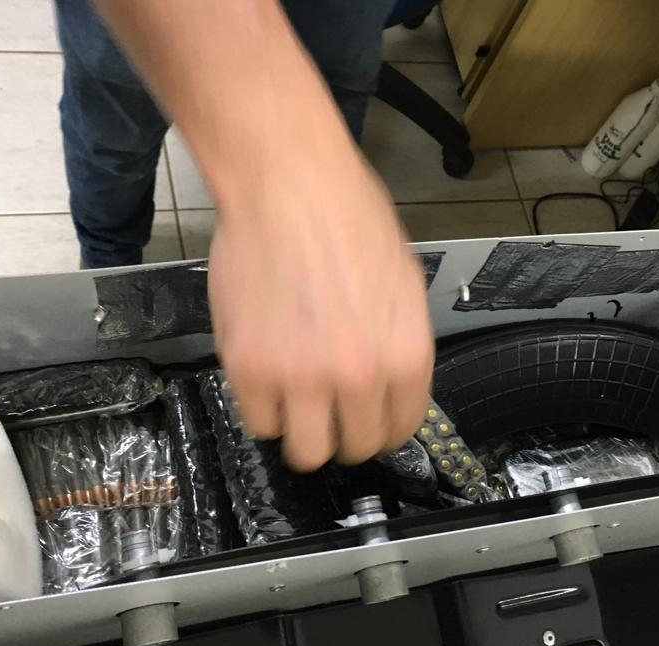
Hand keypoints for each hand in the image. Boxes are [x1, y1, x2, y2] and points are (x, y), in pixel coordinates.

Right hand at [207, 143, 434, 471]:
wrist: (288, 184)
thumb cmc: (347, 217)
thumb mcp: (403, 283)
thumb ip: (399, 344)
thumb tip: (391, 383)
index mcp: (407, 356)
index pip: (401, 429)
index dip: (381, 428)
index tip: (366, 422)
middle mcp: (360, 376)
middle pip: (354, 447)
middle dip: (343, 434)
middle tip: (328, 414)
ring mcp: (302, 377)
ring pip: (305, 450)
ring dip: (302, 432)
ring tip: (295, 404)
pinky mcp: (251, 369)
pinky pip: (259, 422)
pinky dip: (262, 408)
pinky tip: (267, 378)